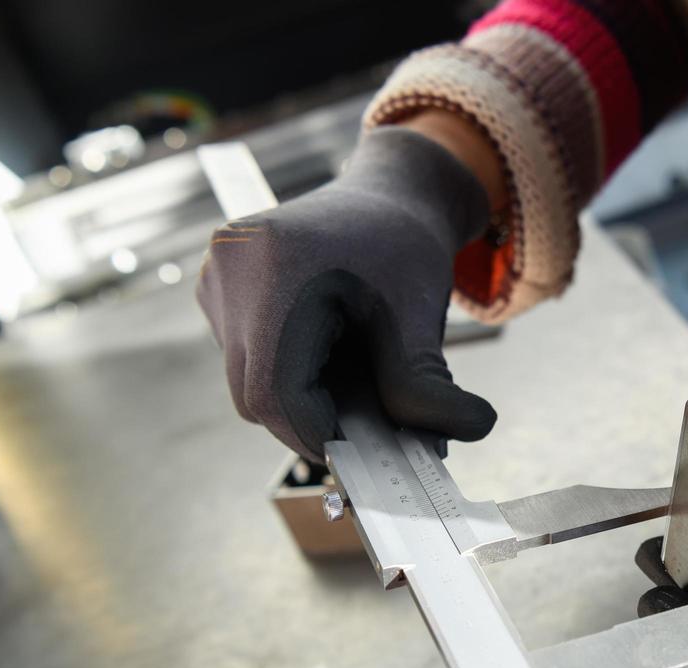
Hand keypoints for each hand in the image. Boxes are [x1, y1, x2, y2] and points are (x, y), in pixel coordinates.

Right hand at [196, 127, 496, 459]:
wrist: (389, 194)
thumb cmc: (405, 247)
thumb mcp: (420, 316)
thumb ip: (429, 385)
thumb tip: (470, 433)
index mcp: (274, 266)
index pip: (275, 391)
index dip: (316, 434)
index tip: (361, 453)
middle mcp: (229, 268)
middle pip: (255, 394)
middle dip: (313, 420)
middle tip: (370, 426)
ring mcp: (216, 277)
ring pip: (248, 383)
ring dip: (302, 397)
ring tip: (356, 376)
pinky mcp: (217, 289)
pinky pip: (245, 360)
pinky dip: (289, 374)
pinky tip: (330, 351)